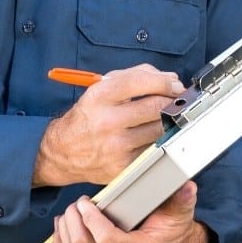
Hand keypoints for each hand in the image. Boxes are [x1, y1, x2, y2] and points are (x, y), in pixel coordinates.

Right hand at [34, 65, 185, 186]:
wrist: (64, 151)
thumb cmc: (88, 116)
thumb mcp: (102, 89)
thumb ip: (135, 77)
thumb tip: (170, 79)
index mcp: (100, 97)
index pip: (140, 83)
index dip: (164, 82)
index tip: (176, 85)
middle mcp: (107, 121)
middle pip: (156, 107)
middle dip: (172, 101)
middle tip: (177, 101)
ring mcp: (117, 146)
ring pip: (160, 129)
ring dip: (169, 121)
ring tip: (165, 117)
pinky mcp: (125, 165)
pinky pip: (154, 149)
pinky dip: (159, 140)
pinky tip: (154, 135)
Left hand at [52, 183, 210, 242]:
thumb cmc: (173, 233)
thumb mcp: (180, 214)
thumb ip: (182, 200)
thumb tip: (187, 187)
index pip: (105, 238)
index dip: (89, 218)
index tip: (85, 202)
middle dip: (74, 221)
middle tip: (76, 205)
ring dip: (65, 233)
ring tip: (68, 215)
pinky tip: (64, 230)